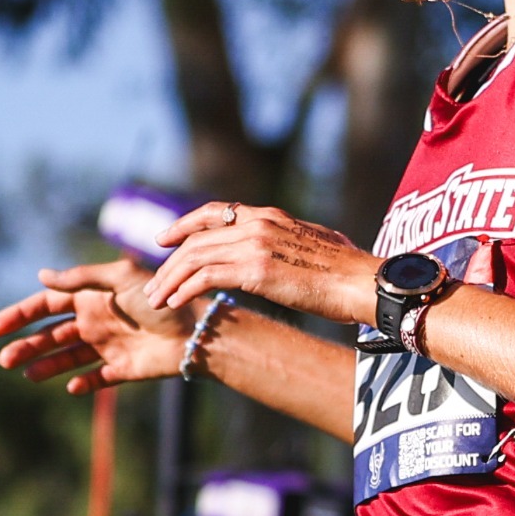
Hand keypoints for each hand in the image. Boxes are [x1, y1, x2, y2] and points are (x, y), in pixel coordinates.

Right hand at [0, 257, 195, 393]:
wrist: (197, 329)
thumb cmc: (160, 298)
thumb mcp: (119, 279)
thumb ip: (80, 279)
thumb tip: (41, 275)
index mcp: (93, 297)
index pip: (47, 305)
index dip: (20, 315)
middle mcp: (98, 320)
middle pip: (52, 334)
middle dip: (27, 345)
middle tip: (4, 359)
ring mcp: (109, 345)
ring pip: (68, 357)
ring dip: (46, 365)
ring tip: (26, 374)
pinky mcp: (124, 368)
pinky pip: (97, 378)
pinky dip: (82, 383)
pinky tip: (71, 387)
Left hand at [146, 202, 374, 325]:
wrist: (362, 282)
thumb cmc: (347, 272)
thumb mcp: (314, 245)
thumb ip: (290, 243)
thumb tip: (286, 253)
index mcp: (270, 216)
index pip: (215, 212)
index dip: (184, 224)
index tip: (164, 239)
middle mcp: (258, 224)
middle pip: (197, 239)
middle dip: (169, 263)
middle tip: (152, 284)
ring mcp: (256, 245)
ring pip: (195, 257)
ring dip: (169, 280)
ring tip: (155, 299)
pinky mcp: (255, 270)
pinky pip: (205, 277)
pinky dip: (184, 290)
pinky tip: (174, 303)